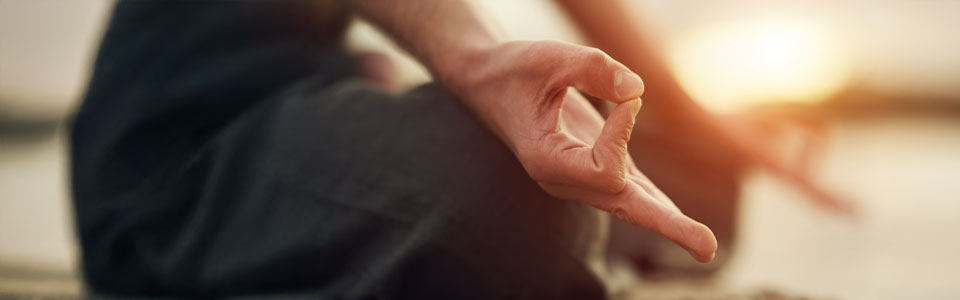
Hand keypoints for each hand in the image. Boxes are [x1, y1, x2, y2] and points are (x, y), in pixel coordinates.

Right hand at [442, 40, 717, 261]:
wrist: (488, 84)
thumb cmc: (513, 70)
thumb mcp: (548, 58)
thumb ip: (593, 69)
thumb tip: (637, 89)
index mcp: (546, 161)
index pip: (605, 167)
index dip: (624, 132)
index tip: (626, 97)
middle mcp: (564, 179)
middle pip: (623, 206)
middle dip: (667, 225)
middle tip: (707, 248)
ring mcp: (578, 178)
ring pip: (630, 204)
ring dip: (669, 222)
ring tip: (704, 247)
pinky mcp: (591, 167)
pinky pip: (629, 190)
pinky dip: (656, 204)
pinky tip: (681, 224)